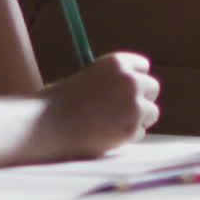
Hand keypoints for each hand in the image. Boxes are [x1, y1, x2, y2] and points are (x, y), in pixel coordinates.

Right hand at [38, 52, 159, 160]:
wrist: (47, 125)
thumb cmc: (57, 103)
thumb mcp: (86, 79)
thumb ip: (110, 82)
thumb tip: (129, 91)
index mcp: (116, 62)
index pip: (142, 67)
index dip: (134, 79)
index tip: (126, 90)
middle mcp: (130, 80)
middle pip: (153, 87)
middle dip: (141, 99)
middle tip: (122, 111)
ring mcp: (134, 105)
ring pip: (151, 113)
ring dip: (136, 120)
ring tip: (109, 126)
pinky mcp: (132, 129)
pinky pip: (140, 133)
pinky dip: (127, 137)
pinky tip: (105, 136)